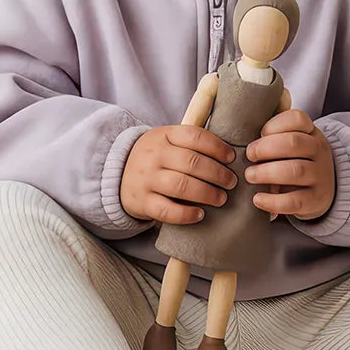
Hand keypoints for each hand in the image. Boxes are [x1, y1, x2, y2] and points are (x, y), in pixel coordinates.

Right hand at [121, 125, 237, 225]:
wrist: (118, 174)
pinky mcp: (142, 202)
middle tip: (231, 182)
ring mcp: (146, 179)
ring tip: (221, 198)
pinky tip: (200, 214)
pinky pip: (166, 210)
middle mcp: (154, 155)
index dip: (217, 147)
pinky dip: (186, 214)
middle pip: (191, 162)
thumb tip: (230, 154)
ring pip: (180, 185)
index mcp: (163, 135)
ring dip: (206, 193)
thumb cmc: (156, 158)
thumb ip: (192, 142)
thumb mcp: (167, 140)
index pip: (194, 136)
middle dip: (217, 173)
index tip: (231, 158)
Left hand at [244, 110, 335, 221]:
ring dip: (266, 173)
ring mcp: (319, 176)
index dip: (274, 125)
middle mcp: (318, 152)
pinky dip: (272, 201)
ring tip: (249, 175)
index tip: (260, 133)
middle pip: (294, 143)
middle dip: (265, 148)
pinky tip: (257, 199)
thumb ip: (273, 137)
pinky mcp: (315, 200)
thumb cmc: (296, 161)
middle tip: (249, 155)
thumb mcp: (292, 144)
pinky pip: (294, 201)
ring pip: (295, 171)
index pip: (297, 119)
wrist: (322, 190)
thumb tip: (241, 135)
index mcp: (311, 133)